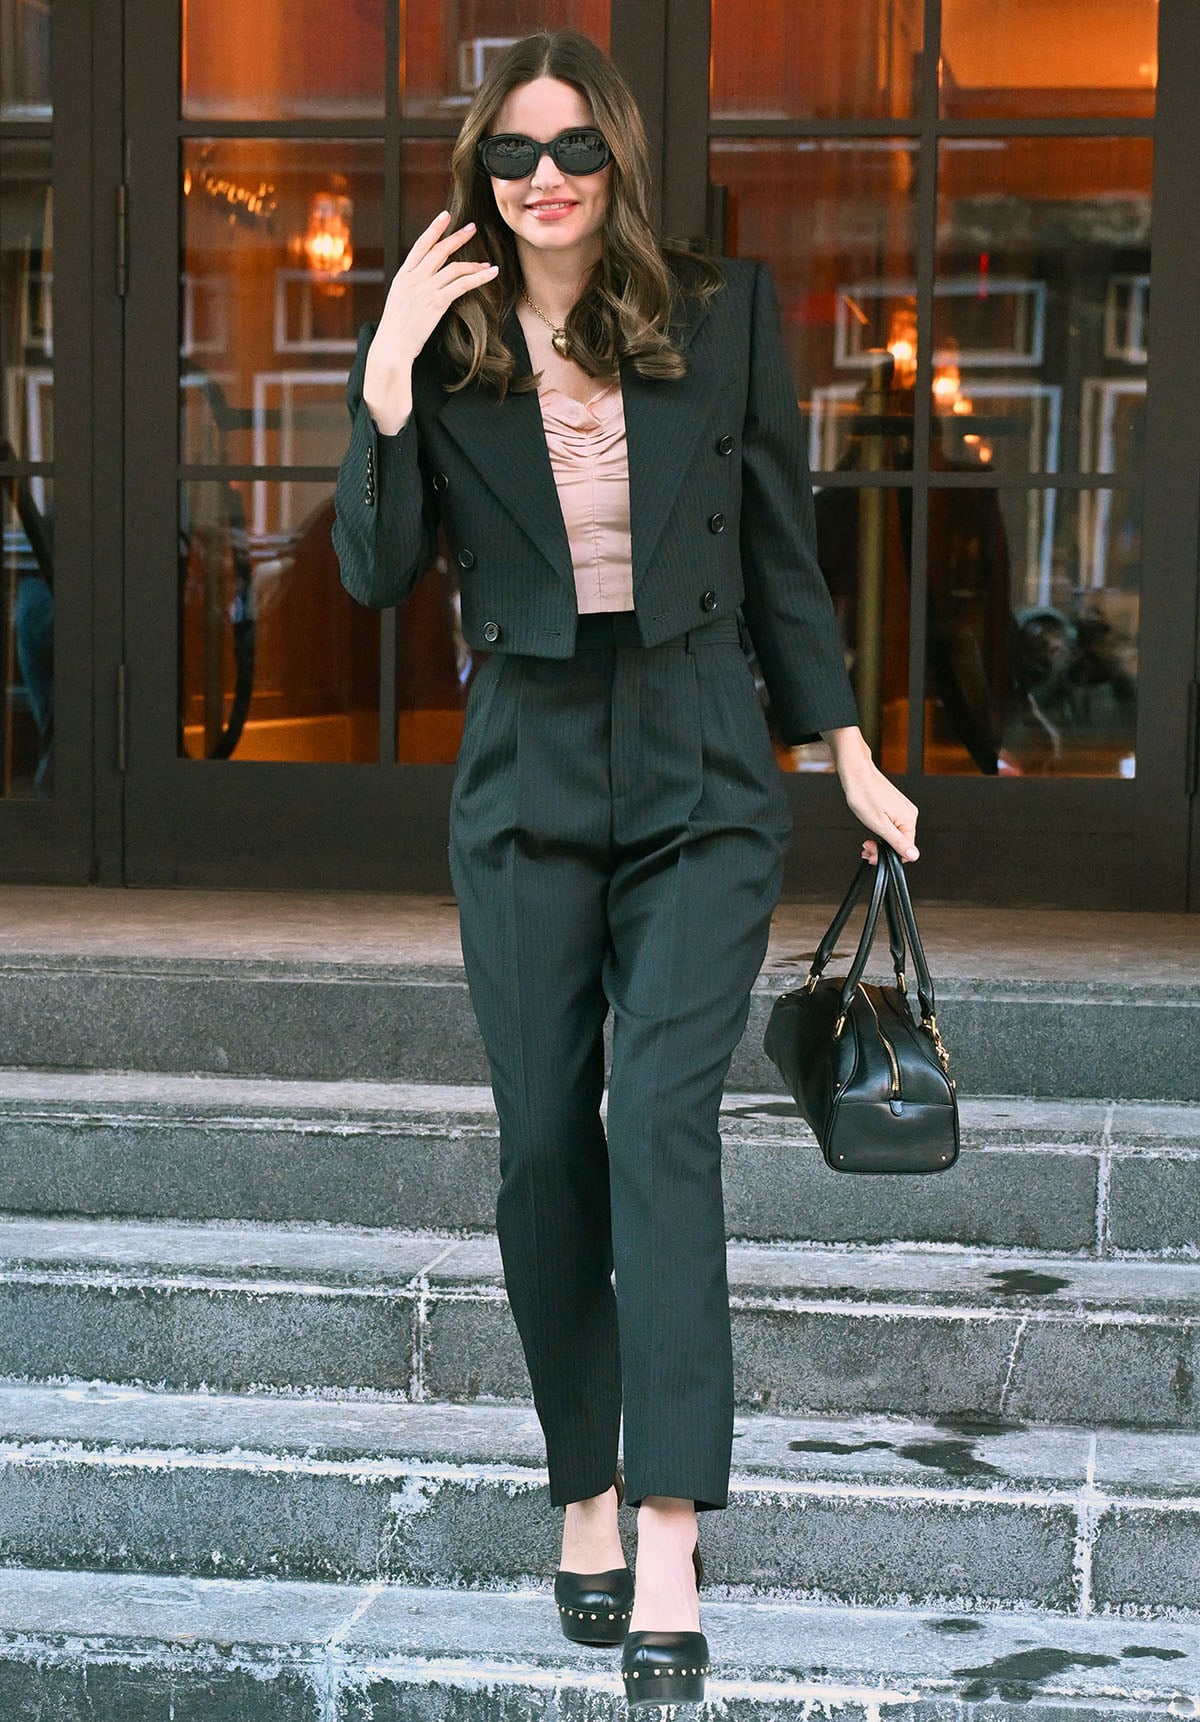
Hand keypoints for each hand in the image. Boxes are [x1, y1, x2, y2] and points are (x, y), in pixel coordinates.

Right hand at [364, 210, 497, 399]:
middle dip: (457, 237)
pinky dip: (479, 278)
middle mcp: (414, 278)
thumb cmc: (396, 331)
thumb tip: (423, 283)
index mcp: (403, 276)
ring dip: (473, 264)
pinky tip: (490, 274)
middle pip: (439, 250)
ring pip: (454, 267)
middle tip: (472, 228)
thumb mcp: (399, 302)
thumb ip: (410, 288)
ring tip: (487, 263)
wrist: (392, 346)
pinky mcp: (437, 302)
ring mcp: (425, 289)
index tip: (445, 216)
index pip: (420, 246)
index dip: (434, 229)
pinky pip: (462, 285)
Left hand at [822, 726, 919, 863]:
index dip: (888, 856)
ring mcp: (902, 809)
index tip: (872, 854)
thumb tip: (914, 855)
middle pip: (900, 843)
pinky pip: (891, 825)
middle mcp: (909, 814)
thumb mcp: (880, 825)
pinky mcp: (894, 806)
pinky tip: (870, 828)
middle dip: (882, 849)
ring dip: (880, 841)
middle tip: (866, 847)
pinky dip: (880, 830)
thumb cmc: (864, 794)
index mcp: (909, 819)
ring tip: (866, 839)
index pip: (906, 850)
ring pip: (894, 835)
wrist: (856, 773)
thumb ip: (897, 842)